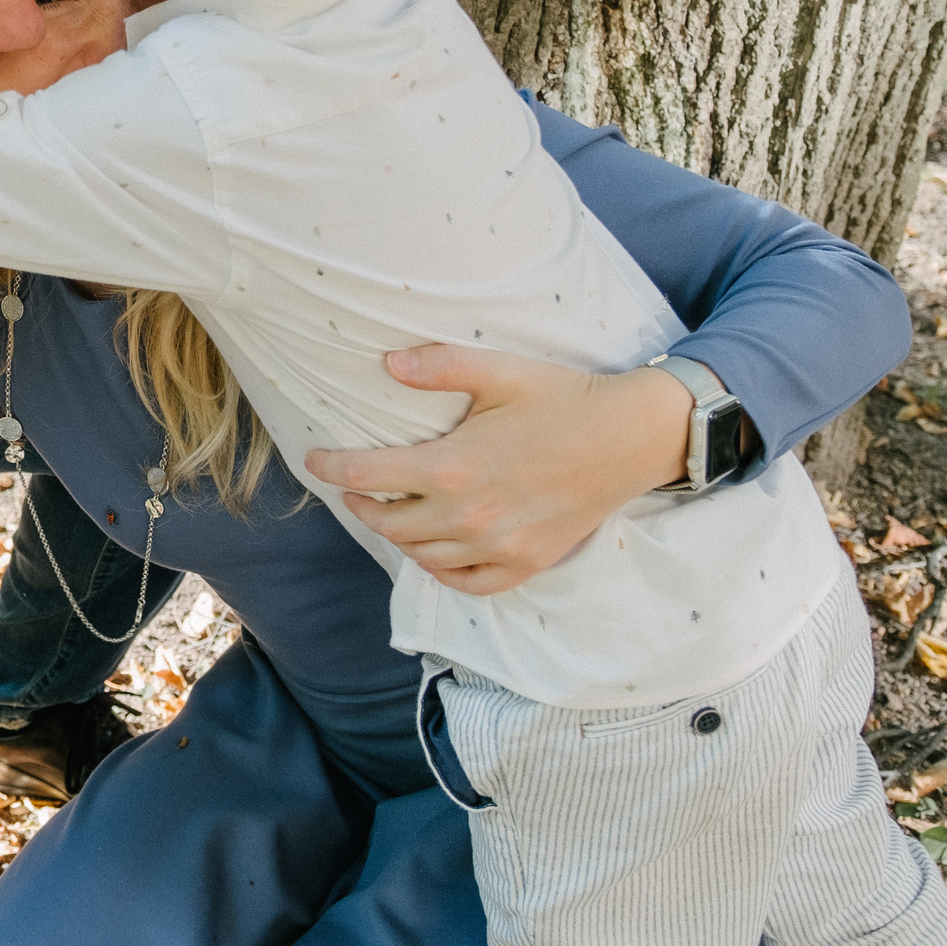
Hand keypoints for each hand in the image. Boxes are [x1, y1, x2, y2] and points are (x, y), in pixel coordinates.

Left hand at [306, 346, 693, 596]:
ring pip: (421, 554)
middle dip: (361, 504)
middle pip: (388, 522)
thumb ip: (439, 366)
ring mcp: (497, 547)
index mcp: (452, 467)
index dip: (332, 468)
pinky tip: (434, 551)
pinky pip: (467, 583)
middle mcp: (468, 516)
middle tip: (354, 489)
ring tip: (390, 513)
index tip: (314, 461)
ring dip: (397, 535)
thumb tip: (388, 362)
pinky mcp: (525, 563)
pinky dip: (441, 570)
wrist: (632, 437)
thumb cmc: (564, 399)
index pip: (368, 475)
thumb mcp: (499, 370)